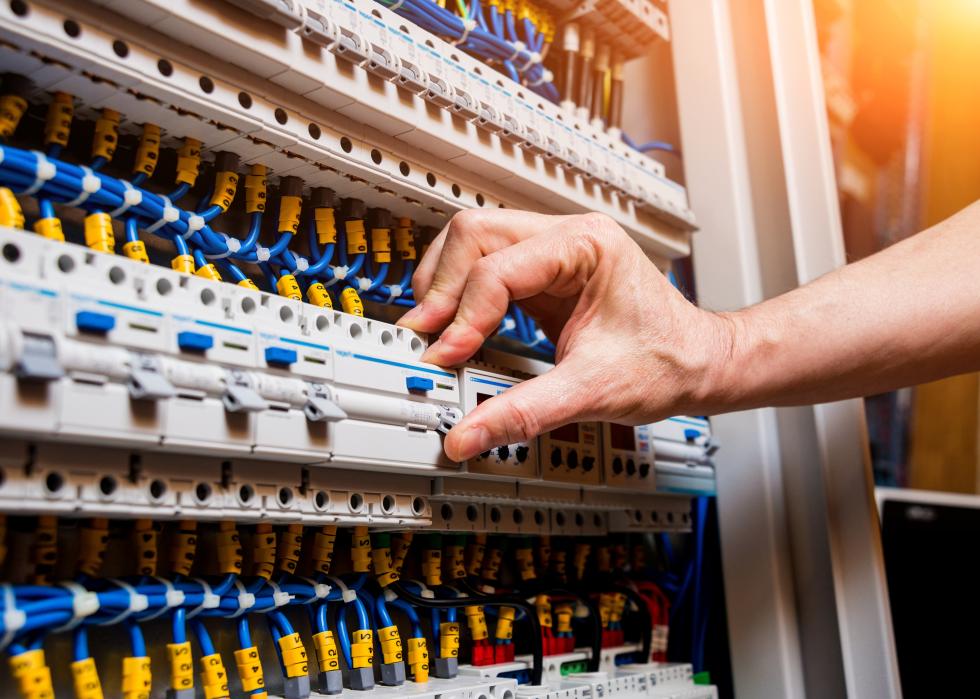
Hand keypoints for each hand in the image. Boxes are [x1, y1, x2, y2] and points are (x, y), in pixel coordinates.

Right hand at [397, 210, 732, 460]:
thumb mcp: (592, 391)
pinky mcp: (543, 275)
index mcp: (585, 246)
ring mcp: (553, 253)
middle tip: (425, 337)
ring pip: (472, 244)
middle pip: (473, 235)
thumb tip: (469, 434)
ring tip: (435, 333)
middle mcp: (565, 238)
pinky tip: (457, 330)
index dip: (464, 315)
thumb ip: (524, 412)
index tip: (448, 357)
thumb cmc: (668, 362)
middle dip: (442, 286)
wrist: (700, 365)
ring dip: (445, 286)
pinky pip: (485, 270)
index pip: (498, 267)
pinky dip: (461, 297)